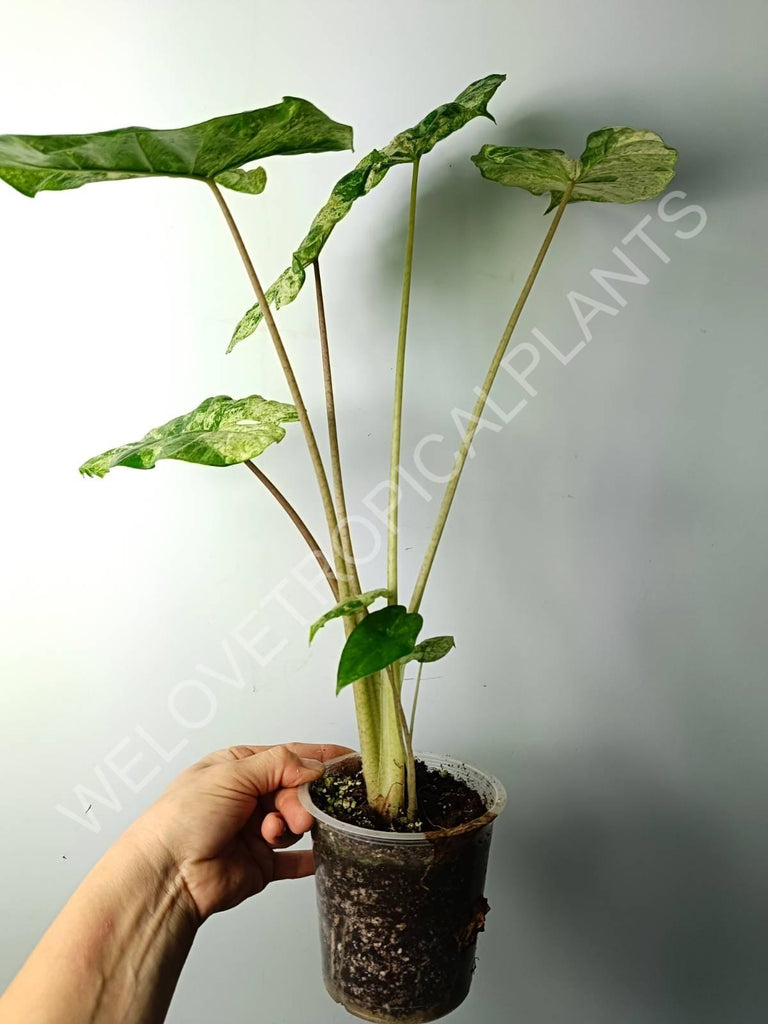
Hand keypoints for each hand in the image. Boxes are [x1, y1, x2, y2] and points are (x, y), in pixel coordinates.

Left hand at [124, 742, 351, 921]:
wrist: (166, 875)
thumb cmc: (184, 817)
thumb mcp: (232, 773)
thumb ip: (280, 765)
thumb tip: (314, 766)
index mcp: (240, 767)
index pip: (289, 756)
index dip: (320, 758)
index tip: (349, 761)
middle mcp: (249, 797)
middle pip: (296, 791)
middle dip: (302, 800)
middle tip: (299, 812)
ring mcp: (256, 831)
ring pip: (297, 823)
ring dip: (294, 826)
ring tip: (277, 832)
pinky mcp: (262, 864)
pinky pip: (295, 860)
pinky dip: (308, 858)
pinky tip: (319, 856)